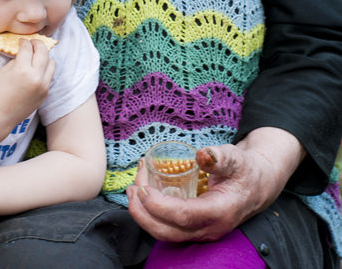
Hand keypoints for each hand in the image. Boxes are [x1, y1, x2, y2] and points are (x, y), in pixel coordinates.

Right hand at [0, 38, 55, 123]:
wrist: (1, 113)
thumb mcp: (5, 70)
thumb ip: (18, 59)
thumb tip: (26, 50)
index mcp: (22, 70)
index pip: (28, 49)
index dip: (24, 42)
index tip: (22, 41)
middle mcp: (36, 77)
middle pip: (43, 52)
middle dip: (38, 43)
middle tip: (33, 42)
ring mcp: (43, 86)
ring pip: (52, 62)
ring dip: (45, 56)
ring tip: (37, 56)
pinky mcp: (46, 93)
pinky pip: (50, 75)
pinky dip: (45, 69)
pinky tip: (37, 68)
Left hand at [127, 128, 305, 241]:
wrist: (258, 185)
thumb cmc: (245, 170)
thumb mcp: (235, 157)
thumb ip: (219, 157)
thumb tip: (203, 154)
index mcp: (220, 212)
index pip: (183, 216)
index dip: (159, 206)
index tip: (141, 188)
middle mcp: (210, 228)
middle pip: (169, 232)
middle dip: (143, 214)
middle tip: (131, 188)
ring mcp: (203, 232)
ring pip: (167, 234)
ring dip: (145, 216)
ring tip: (132, 191)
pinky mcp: (197, 228)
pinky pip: (170, 229)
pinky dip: (153, 216)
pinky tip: (145, 196)